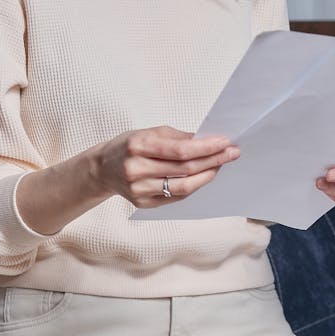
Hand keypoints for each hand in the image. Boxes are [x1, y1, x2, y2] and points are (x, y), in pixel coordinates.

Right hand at [92, 125, 239, 208]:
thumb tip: (206, 140)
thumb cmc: (128, 146)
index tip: (225, 142)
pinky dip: (193, 187)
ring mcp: (139, 189)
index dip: (206, 147)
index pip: (180, 150)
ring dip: (206, 176)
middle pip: (185, 168)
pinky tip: (203, 177)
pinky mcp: (143, 203)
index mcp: (139, 146)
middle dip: (213, 160)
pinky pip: (176, 197)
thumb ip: (177, 137)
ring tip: (220, 166)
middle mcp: (137, 169)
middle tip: (231, 153)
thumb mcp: (149, 132)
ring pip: (183, 186)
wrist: (103, 169)